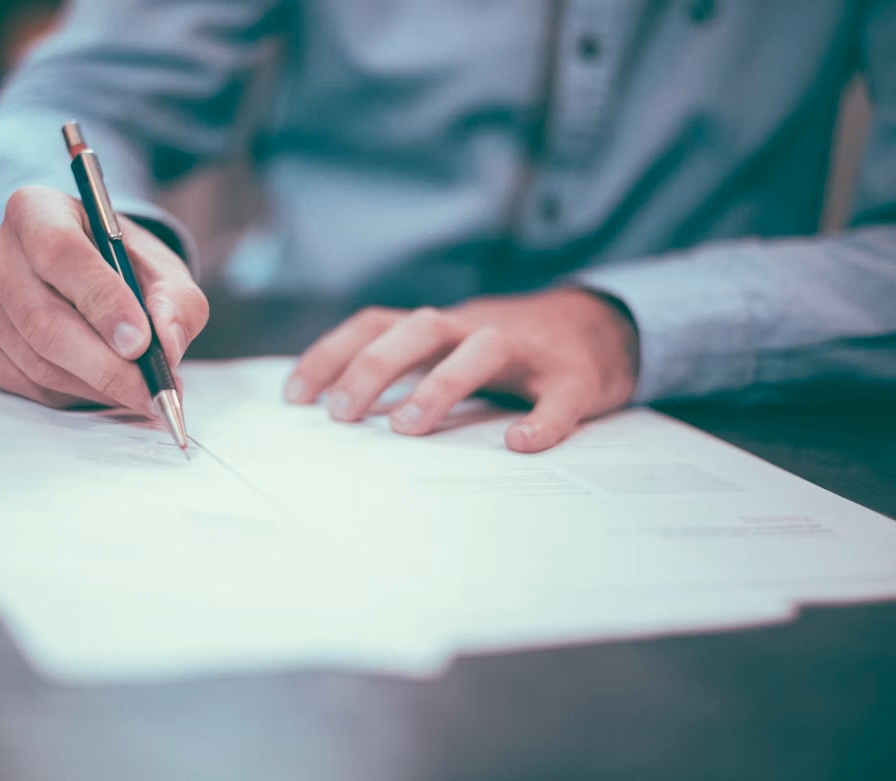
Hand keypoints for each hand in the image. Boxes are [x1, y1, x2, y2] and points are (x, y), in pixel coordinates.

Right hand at [0, 185, 208, 410]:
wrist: (87, 278)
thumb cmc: (124, 268)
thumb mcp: (163, 272)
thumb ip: (176, 303)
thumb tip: (166, 345)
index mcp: (35, 209)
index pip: (60, 252)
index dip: (102, 301)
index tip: (140, 343)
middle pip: (43, 319)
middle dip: (105, 365)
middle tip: (151, 391)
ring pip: (37, 360)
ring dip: (96, 386)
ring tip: (140, 392)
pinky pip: (25, 383)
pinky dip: (72, 395)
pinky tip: (103, 387)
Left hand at [284, 289, 638, 451]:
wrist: (600, 327)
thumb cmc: (506, 352)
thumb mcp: (449, 350)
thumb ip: (405, 371)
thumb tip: (336, 414)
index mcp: (440, 327)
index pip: (376, 324)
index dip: (332, 354)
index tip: (295, 396)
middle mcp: (476, 328)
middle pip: (420, 328)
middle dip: (375, 366)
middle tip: (341, 414)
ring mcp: (527, 351)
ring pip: (482, 349)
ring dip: (441, 384)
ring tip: (407, 428)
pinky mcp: (574, 377)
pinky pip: (559, 396)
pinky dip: (542, 419)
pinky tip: (520, 444)